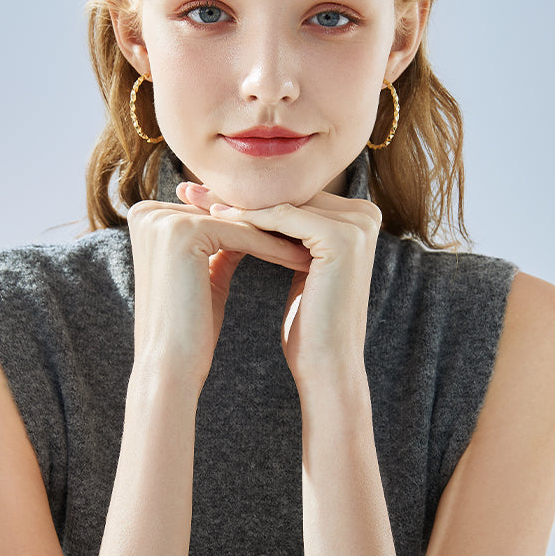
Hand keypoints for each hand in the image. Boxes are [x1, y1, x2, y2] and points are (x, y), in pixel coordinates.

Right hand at [126, 188, 310, 393]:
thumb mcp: (205, 272)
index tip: (293, 236)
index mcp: (147, 216)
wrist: (169, 367)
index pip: (215, 215)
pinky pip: (243, 236)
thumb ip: (220, 242)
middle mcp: (148, 212)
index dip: (256, 228)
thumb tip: (251, 221)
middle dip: (270, 230)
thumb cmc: (189, 328)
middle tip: (310, 238)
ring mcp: (162, 220)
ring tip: (313, 249)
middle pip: (226, 216)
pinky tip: (302, 260)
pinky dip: (275, 249)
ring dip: (279, 237)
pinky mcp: (182, 232)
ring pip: (238, 224)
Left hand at [182, 186, 381, 388]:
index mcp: (360, 215)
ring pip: (280, 204)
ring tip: (192, 200)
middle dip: (235, 195)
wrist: (327, 366)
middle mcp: (365, 213)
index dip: (246, 195)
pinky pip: (282, 219)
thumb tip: (255, 201)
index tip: (202, 192)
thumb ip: (292, 229)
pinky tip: (214, 218)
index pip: (292, 196)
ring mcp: (358, 223)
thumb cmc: (309, 322)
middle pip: (285, 196)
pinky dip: (246, 218)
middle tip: (188, 190)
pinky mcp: (342, 236)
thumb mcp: (300, 264)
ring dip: (233, 203)